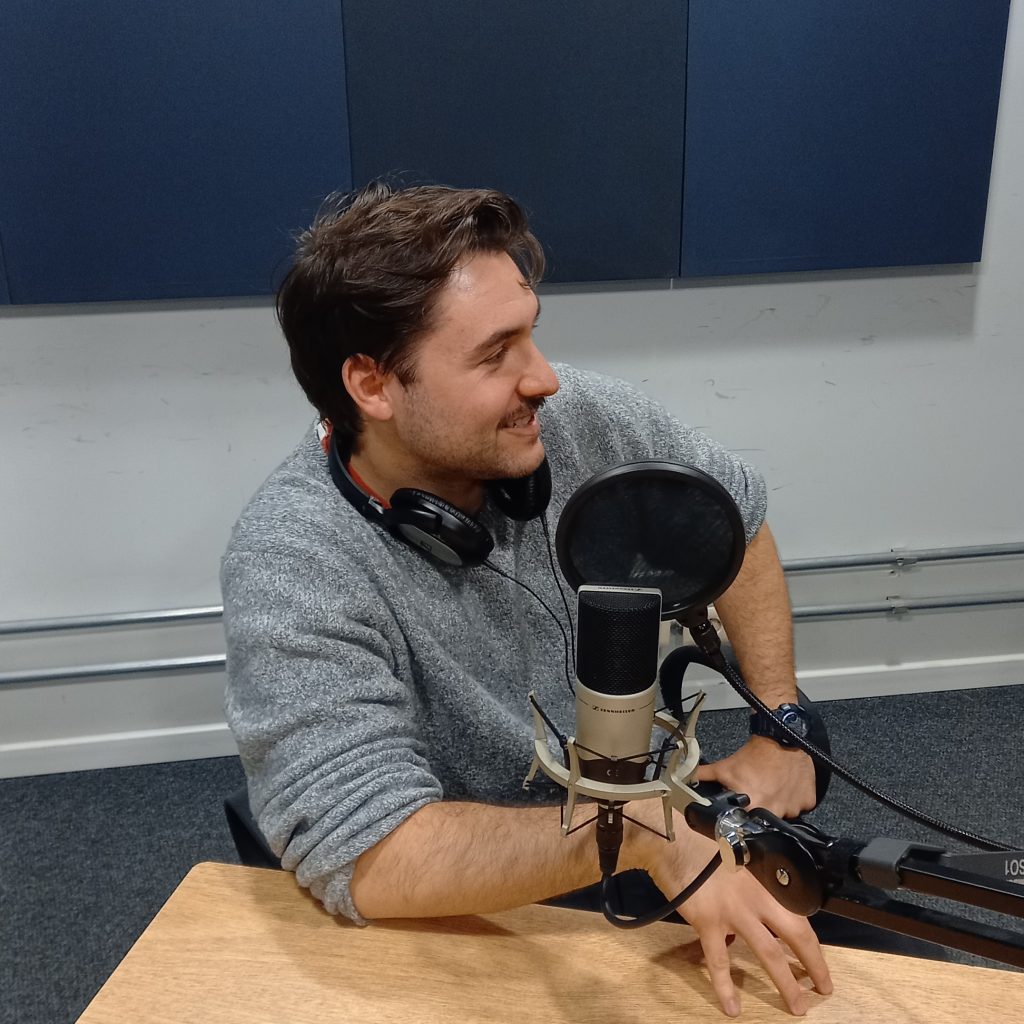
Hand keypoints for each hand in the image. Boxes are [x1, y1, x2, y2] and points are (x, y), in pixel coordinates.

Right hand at [644, 823, 832, 1016]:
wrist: (672, 839)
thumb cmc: (703, 840)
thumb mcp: (740, 852)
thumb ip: (756, 878)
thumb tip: (762, 902)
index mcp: (766, 878)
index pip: (799, 914)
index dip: (813, 940)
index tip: (820, 957)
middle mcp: (757, 897)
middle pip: (795, 935)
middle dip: (814, 965)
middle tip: (823, 988)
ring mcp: (734, 912)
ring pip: (768, 953)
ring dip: (786, 983)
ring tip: (797, 1007)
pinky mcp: (708, 922)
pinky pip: (719, 962)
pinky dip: (726, 987)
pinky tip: (732, 1007)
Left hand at [695, 736, 815, 818]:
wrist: (780, 737)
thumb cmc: (752, 755)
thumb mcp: (725, 767)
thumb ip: (704, 776)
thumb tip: (683, 781)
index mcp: (754, 808)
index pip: (749, 827)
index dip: (745, 822)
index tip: (745, 816)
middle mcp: (776, 812)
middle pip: (769, 823)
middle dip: (762, 813)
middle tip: (759, 798)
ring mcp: (796, 808)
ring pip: (786, 815)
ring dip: (779, 806)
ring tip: (774, 789)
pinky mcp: (809, 801)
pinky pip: (802, 807)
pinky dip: (795, 800)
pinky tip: (788, 787)